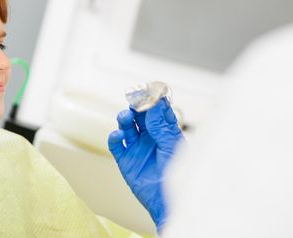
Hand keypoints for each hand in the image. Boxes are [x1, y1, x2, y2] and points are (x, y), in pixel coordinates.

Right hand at [108, 97, 182, 232]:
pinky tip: (118, 134)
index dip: (152, 99)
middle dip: (135, 105)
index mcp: (166, 132)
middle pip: (139, 115)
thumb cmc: (178, 177)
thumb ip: (161, 125)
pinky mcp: (126, 161)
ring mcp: (137, 148)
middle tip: (132, 98)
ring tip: (125, 117)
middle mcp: (151, 138)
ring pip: (126, 127)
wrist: (169, 203)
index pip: (157, 110)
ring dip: (124, 119)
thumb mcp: (172, 146)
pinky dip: (114, 137)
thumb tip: (154, 103)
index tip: (147, 89)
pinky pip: (116, 145)